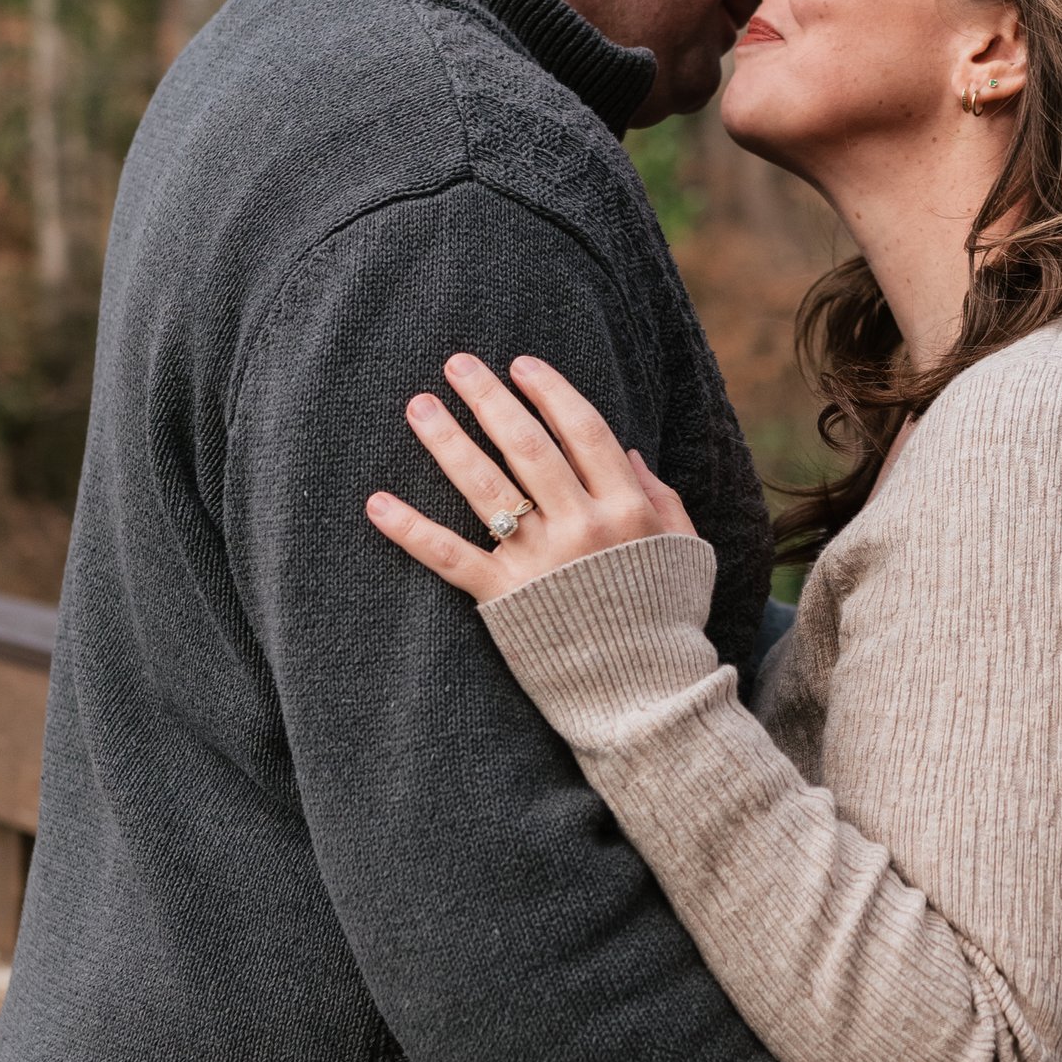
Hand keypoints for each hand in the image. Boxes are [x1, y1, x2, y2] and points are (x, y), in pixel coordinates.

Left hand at [367, 352, 697, 605]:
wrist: (647, 697)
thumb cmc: (666, 622)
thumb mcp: (685, 552)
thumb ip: (660, 497)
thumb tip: (624, 450)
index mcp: (627, 509)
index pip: (583, 431)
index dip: (550, 391)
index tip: (521, 364)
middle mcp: (582, 528)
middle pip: (528, 446)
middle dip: (490, 399)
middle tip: (457, 364)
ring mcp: (540, 563)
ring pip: (486, 488)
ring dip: (448, 442)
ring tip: (419, 406)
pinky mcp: (504, 600)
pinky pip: (450, 557)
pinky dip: (411, 530)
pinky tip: (377, 503)